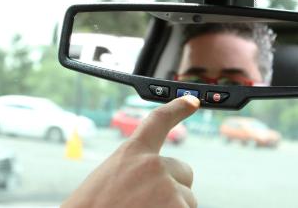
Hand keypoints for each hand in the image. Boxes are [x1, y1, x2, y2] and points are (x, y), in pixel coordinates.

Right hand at [62, 95, 199, 207]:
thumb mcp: (106, 182)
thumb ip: (133, 172)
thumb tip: (155, 178)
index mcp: (131, 154)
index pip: (159, 121)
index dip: (177, 108)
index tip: (191, 101)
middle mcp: (153, 165)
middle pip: (184, 172)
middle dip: (174, 187)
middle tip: (148, 203)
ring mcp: (168, 188)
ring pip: (187, 199)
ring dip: (172, 207)